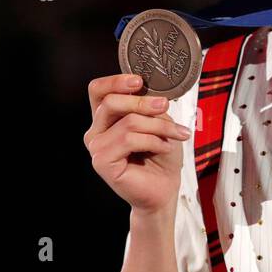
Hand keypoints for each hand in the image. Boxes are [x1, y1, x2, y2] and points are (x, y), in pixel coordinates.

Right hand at [85, 73, 192, 213]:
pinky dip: (152, 141)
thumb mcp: (160, 124)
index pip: (98, 91)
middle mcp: (97, 131)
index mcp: (106, 119)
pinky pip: (129, 139)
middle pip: (111, 102)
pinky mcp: (102, 161)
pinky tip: (163, 148)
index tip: (139, 80)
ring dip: (158, 126)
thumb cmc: (161, 159)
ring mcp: (96, 147)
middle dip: (143, 102)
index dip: (116, 81)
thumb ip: (150, 109)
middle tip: (165, 106)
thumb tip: (154, 96)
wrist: (164, 190)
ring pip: (127, 121)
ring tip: (174, 135)